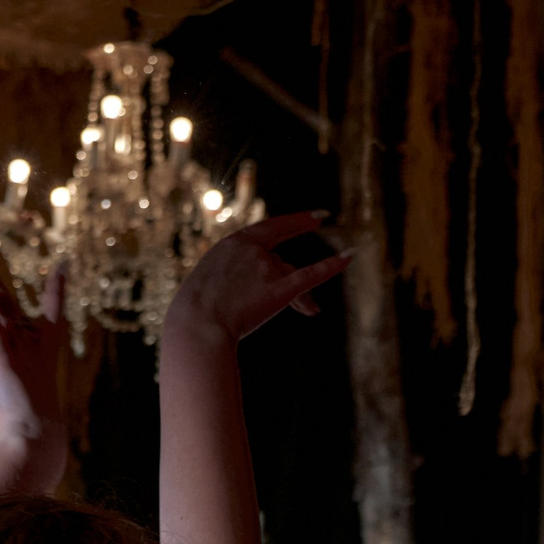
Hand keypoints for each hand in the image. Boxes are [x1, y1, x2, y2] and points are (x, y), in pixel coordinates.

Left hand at [0, 255, 67, 467]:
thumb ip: (3, 416)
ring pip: (0, 312)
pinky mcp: (3, 359)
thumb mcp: (17, 420)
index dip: (56, 294)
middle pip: (13, 310)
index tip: (61, 269)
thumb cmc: (34, 437)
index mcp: (43, 362)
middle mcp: (33, 352)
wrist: (36, 444)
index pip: (52, 321)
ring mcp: (19, 353)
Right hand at [164, 213, 350, 343]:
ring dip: (301, 296)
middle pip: (281, 260)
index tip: (313, 218)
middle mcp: (252, 251)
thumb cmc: (193, 314)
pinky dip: (331, 266)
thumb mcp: (208, 287)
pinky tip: (349, 257)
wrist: (196, 326)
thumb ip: (230, 282)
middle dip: (292, 265)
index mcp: (232, 245)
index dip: (293, 222)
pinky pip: (310, 275)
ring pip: (292, 276)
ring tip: (310, 311)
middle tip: (320, 223)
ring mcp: (266, 269)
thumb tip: (247, 294)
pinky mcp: (279, 291)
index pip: (268, 229)